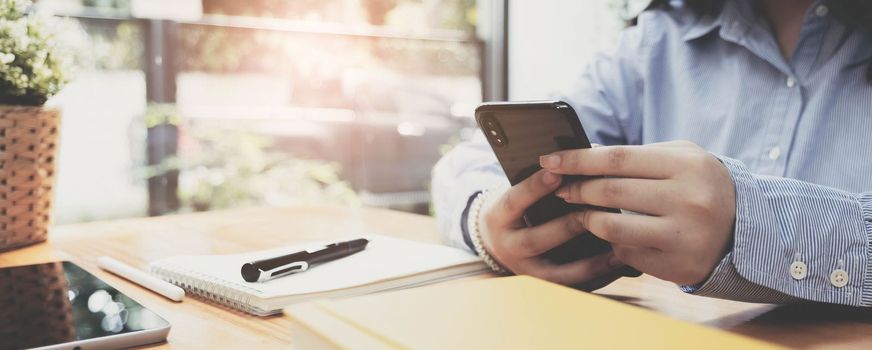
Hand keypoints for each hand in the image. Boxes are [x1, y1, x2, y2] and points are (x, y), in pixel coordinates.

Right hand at [477, 169, 624, 285]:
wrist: (497, 240)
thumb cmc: (519, 206)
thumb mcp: (519, 191)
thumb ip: (545, 178)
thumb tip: (588, 151)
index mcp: (499, 217)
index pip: (513, 201)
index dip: (534, 188)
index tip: (556, 172)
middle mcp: (508, 247)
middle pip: (536, 240)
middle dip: (567, 226)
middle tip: (595, 211)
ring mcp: (525, 271)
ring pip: (557, 271)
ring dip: (589, 260)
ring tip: (617, 246)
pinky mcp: (544, 286)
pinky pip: (572, 285)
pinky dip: (597, 276)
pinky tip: (618, 264)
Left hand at [539, 141, 735, 285]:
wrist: (746, 229)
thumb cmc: (701, 184)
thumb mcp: (680, 158)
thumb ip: (636, 154)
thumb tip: (585, 153)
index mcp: (687, 165)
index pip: (616, 159)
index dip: (577, 160)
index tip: (548, 160)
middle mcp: (688, 200)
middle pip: (610, 192)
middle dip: (577, 189)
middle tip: (561, 189)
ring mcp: (684, 235)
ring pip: (611, 226)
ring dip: (586, 219)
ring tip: (580, 213)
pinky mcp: (678, 265)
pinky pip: (626, 252)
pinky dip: (612, 242)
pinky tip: (611, 234)